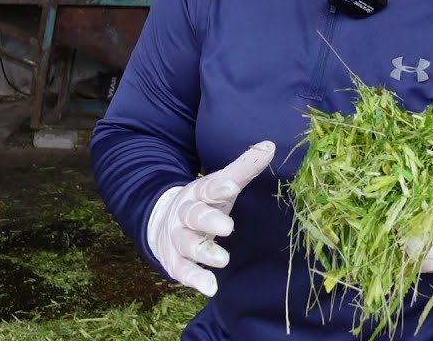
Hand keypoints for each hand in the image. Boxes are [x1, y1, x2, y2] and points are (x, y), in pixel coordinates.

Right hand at [146, 140, 275, 296]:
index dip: (219, 187)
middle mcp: (185, 214)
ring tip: (222, 260)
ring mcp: (178, 238)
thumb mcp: (219, 183)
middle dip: (209, 220)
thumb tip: (270, 145)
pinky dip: (195, 278)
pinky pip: (183, 270)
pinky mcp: (175, 261)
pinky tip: (210, 287)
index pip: (208, 188)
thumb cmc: (202, 202)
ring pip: (187, 244)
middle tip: (228, 227)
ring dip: (204, 252)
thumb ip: (244, 168)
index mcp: (198, 192)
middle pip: (194, 215)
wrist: (162, 221)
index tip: (231, 187)